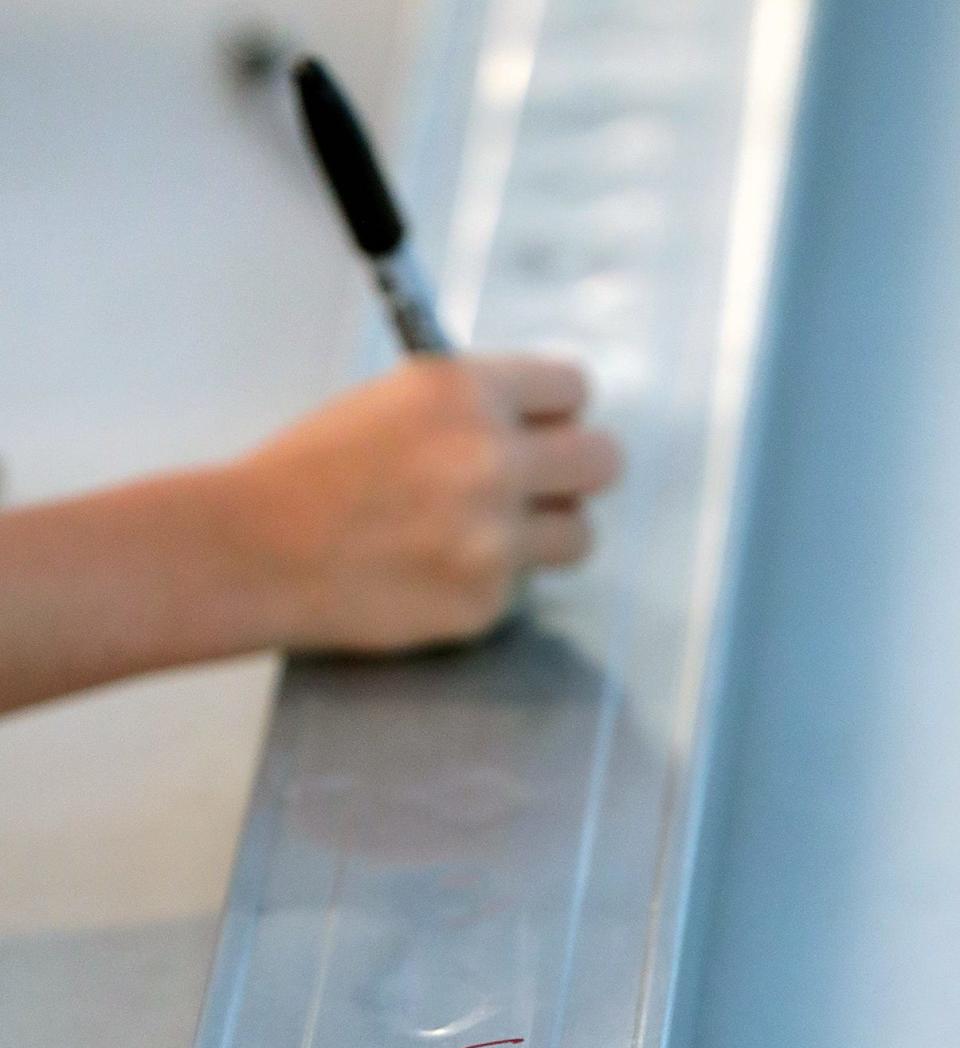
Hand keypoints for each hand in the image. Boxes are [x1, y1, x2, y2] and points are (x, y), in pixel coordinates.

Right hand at [218, 353, 622, 653]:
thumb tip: (536, 424)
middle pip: (602, 461)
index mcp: (468, 392)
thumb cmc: (308, 474)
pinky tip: (427, 576)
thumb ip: (471, 410)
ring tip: (480, 538)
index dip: (558, 412)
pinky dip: (483, 585)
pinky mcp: (482, 601)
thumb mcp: (393, 404)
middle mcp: (493, 460)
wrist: (250, 552)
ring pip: (578, 535)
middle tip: (541, 489)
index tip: (544, 429)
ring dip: (543, 536)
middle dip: (574, 475)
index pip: (574, 388)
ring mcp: (493, 538)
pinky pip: (518, 590)